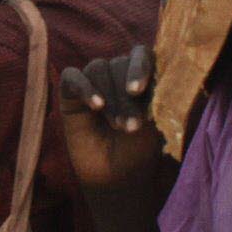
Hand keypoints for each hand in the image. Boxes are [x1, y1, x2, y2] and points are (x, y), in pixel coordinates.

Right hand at [57, 44, 164, 188]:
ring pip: (98, 68)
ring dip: (110, 97)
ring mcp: (93, 82)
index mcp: (141, 75)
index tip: (138, 90)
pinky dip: (84, 88)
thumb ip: (158, 96)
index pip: (142, 55)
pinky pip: (72, 77)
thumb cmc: (139, 149)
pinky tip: (96, 106)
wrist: (115, 177)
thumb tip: (161, 77)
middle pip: (119, 63)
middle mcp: (117, 74)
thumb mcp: (156, 122)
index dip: (140, 67)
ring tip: (116, 125)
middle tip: (130, 126)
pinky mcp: (70, 93)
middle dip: (126, 96)